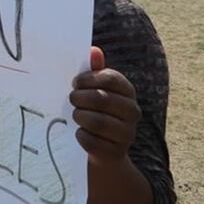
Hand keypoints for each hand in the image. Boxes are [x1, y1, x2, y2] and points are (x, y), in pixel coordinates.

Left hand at [69, 46, 140, 165]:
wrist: (102, 151)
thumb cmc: (95, 112)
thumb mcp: (95, 90)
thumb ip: (94, 72)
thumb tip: (93, 50)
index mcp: (128, 91)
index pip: (111, 78)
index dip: (88, 79)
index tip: (75, 83)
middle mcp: (133, 111)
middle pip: (102, 99)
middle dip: (80, 98)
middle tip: (71, 99)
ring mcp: (127, 133)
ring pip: (98, 121)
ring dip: (80, 117)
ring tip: (75, 115)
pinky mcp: (116, 153)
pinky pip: (93, 141)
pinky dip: (81, 136)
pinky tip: (78, 133)